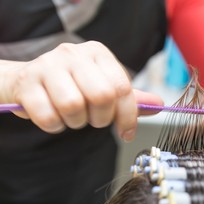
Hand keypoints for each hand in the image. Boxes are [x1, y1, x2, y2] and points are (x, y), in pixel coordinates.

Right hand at [0, 41, 162, 141]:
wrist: (29, 82)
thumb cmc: (73, 86)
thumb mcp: (104, 86)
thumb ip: (130, 98)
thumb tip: (159, 105)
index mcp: (98, 53)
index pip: (123, 88)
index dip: (128, 116)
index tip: (126, 133)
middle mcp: (73, 54)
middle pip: (102, 96)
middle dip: (101, 118)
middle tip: (94, 119)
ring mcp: (47, 66)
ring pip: (73, 106)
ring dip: (76, 122)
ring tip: (73, 116)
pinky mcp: (26, 84)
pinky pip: (48, 116)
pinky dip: (55, 126)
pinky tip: (54, 117)